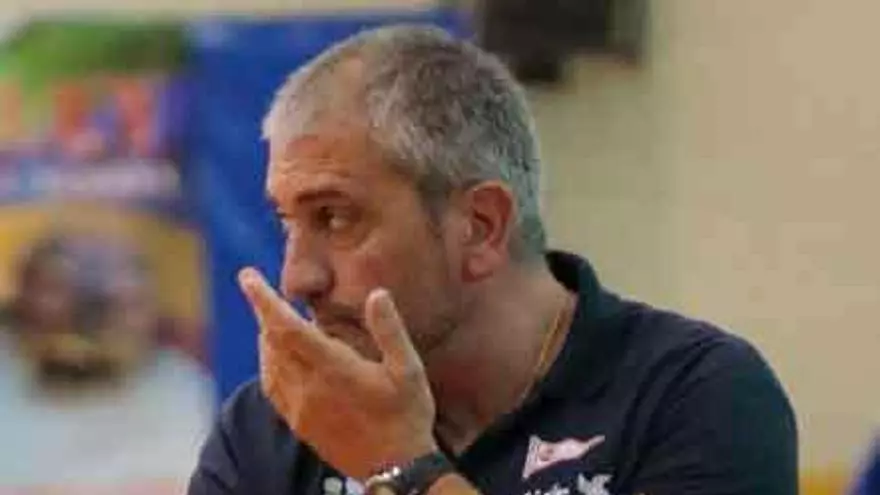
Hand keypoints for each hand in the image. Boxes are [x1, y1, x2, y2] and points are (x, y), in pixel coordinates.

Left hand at [238, 267, 438, 478]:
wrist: (396, 470)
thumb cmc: (406, 415)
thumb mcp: (408, 369)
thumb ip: (390, 330)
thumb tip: (376, 294)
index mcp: (333, 369)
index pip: (286, 327)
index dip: (263, 300)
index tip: (247, 276)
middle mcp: (309, 388)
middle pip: (271, 342)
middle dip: (262, 312)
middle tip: (259, 290)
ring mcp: (301, 409)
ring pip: (269, 365)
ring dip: (266, 337)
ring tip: (272, 319)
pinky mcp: (300, 424)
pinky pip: (272, 388)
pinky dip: (269, 365)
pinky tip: (278, 359)